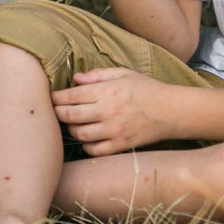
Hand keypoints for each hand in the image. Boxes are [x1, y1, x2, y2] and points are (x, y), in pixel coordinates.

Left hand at [52, 68, 176, 154]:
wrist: (171, 111)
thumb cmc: (147, 89)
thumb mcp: (124, 73)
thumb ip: (98, 75)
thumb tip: (76, 78)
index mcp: (107, 91)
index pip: (71, 96)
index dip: (56, 97)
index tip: (52, 97)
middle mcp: (108, 112)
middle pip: (70, 116)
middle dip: (57, 113)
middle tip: (55, 111)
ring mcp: (114, 131)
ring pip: (79, 134)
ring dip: (71, 129)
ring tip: (73, 124)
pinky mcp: (120, 145)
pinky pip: (94, 150)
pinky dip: (86, 145)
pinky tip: (88, 137)